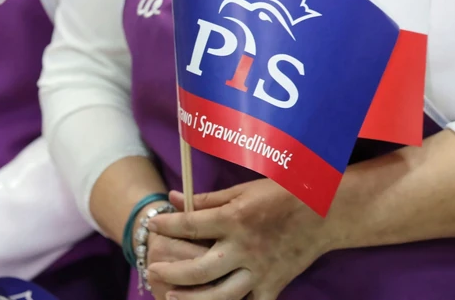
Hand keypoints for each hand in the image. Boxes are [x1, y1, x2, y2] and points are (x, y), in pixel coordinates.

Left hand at [147, 181, 330, 299]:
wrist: (327, 212)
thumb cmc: (282, 194)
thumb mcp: (243, 190)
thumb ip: (207, 199)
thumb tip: (174, 198)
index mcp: (235, 219)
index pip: (191, 225)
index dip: (167, 225)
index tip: (153, 225)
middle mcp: (245, 248)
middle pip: (200, 269)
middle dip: (172, 272)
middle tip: (152, 268)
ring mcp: (260, 270)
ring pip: (222, 295)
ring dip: (193, 299)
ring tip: (171, 296)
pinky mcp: (275, 284)